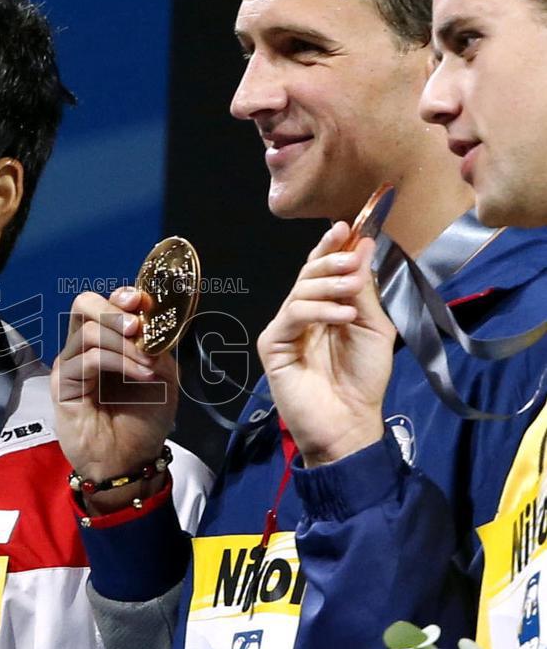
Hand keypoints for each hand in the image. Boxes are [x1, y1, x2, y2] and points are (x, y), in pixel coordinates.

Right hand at [51, 288, 177, 511]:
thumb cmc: (145, 419)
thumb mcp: (164, 374)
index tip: (145, 304)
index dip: (124, 296)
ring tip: (148, 363)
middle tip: (138, 327)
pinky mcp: (64, 384)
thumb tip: (148, 318)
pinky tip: (141, 373)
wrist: (131, 461)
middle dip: (115, 310)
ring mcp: (72, 364)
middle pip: (84, 304)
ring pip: (88, 329)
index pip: (106, 302)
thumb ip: (155, 343)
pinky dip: (118, 360)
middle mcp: (85, 347)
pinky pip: (88, 358)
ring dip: (124, 342)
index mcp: (108, 340)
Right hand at [257, 222, 395, 466]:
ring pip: (299, 291)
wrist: (349, 422)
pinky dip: (319, 311)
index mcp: (325, 308)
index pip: (321, 270)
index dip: (330, 246)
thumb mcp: (374, 327)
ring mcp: (285, 329)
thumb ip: (366, 289)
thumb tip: (364, 245)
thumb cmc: (363, 379)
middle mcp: (301, 314)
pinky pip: (292, 315)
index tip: (346, 225)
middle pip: (306, 274)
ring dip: (329, 284)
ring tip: (353, 291)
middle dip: (330, 260)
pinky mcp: (272, 345)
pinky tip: (342, 316)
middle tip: (352, 257)